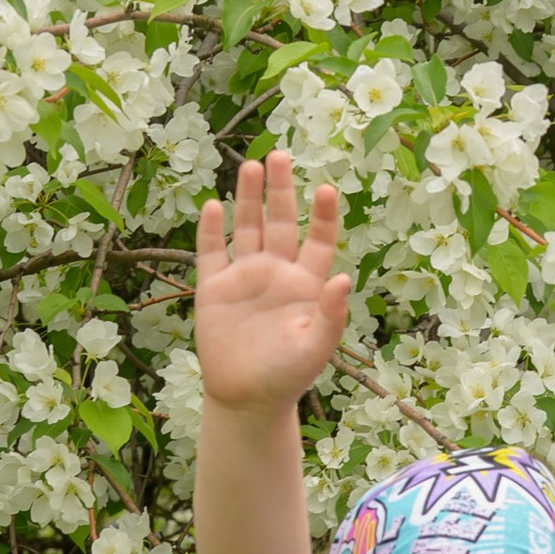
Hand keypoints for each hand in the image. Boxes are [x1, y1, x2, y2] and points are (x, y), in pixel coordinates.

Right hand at [195, 149, 349, 416]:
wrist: (246, 399)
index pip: (318, 241)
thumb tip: (343, 279)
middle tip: (280, 154)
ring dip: (248, 199)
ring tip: (251, 165)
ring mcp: (244, 277)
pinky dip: (211, 230)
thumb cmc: (287, 377)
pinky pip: (211, 252)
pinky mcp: (214, 288)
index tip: (326, 188)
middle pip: (281, 222)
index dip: (323, 215)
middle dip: (281, 190)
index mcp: (306, 285)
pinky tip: (214, 205)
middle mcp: (276, 273)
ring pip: (247, 228)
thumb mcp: (315, 349)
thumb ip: (331, 315)